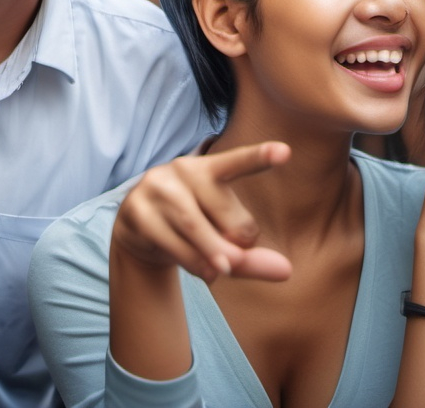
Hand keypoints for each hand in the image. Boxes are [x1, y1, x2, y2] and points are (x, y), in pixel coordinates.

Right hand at [112, 142, 292, 284]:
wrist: (139, 231)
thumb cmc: (192, 230)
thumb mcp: (224, 238)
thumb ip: (253, 255)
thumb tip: (286, 271)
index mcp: (211, 168)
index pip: (238, 163)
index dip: (261, 157)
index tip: (285, 152)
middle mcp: (184, 169)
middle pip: (230, 221)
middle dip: (236, 246)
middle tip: (227, 251)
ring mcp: (158, 186)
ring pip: (200, 232)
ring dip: (217, 260)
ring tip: (221, 270)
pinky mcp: (139, 210)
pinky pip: (176, 246)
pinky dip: (194, 265)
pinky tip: (198, 268)